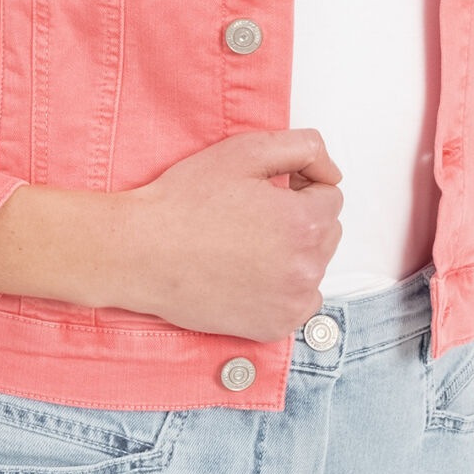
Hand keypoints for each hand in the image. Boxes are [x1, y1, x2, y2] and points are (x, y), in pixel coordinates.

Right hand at [118, 128, 343, 342]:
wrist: (142, 252)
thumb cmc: (187, 200)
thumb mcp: (245, 150)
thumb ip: (302, 147)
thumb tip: (331, 171)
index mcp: (304, 221)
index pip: (330, 195)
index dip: (299, 186)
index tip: (267, 191)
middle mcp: (306, 267)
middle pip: (327, 232)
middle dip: (300, 219)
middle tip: (253, 215)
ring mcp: (291, 302)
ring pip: (314, 267)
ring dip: (293, 253)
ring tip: (246, 244)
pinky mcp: (274, 326)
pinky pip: (300, 302)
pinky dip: (283, 288)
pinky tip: (248, 274)